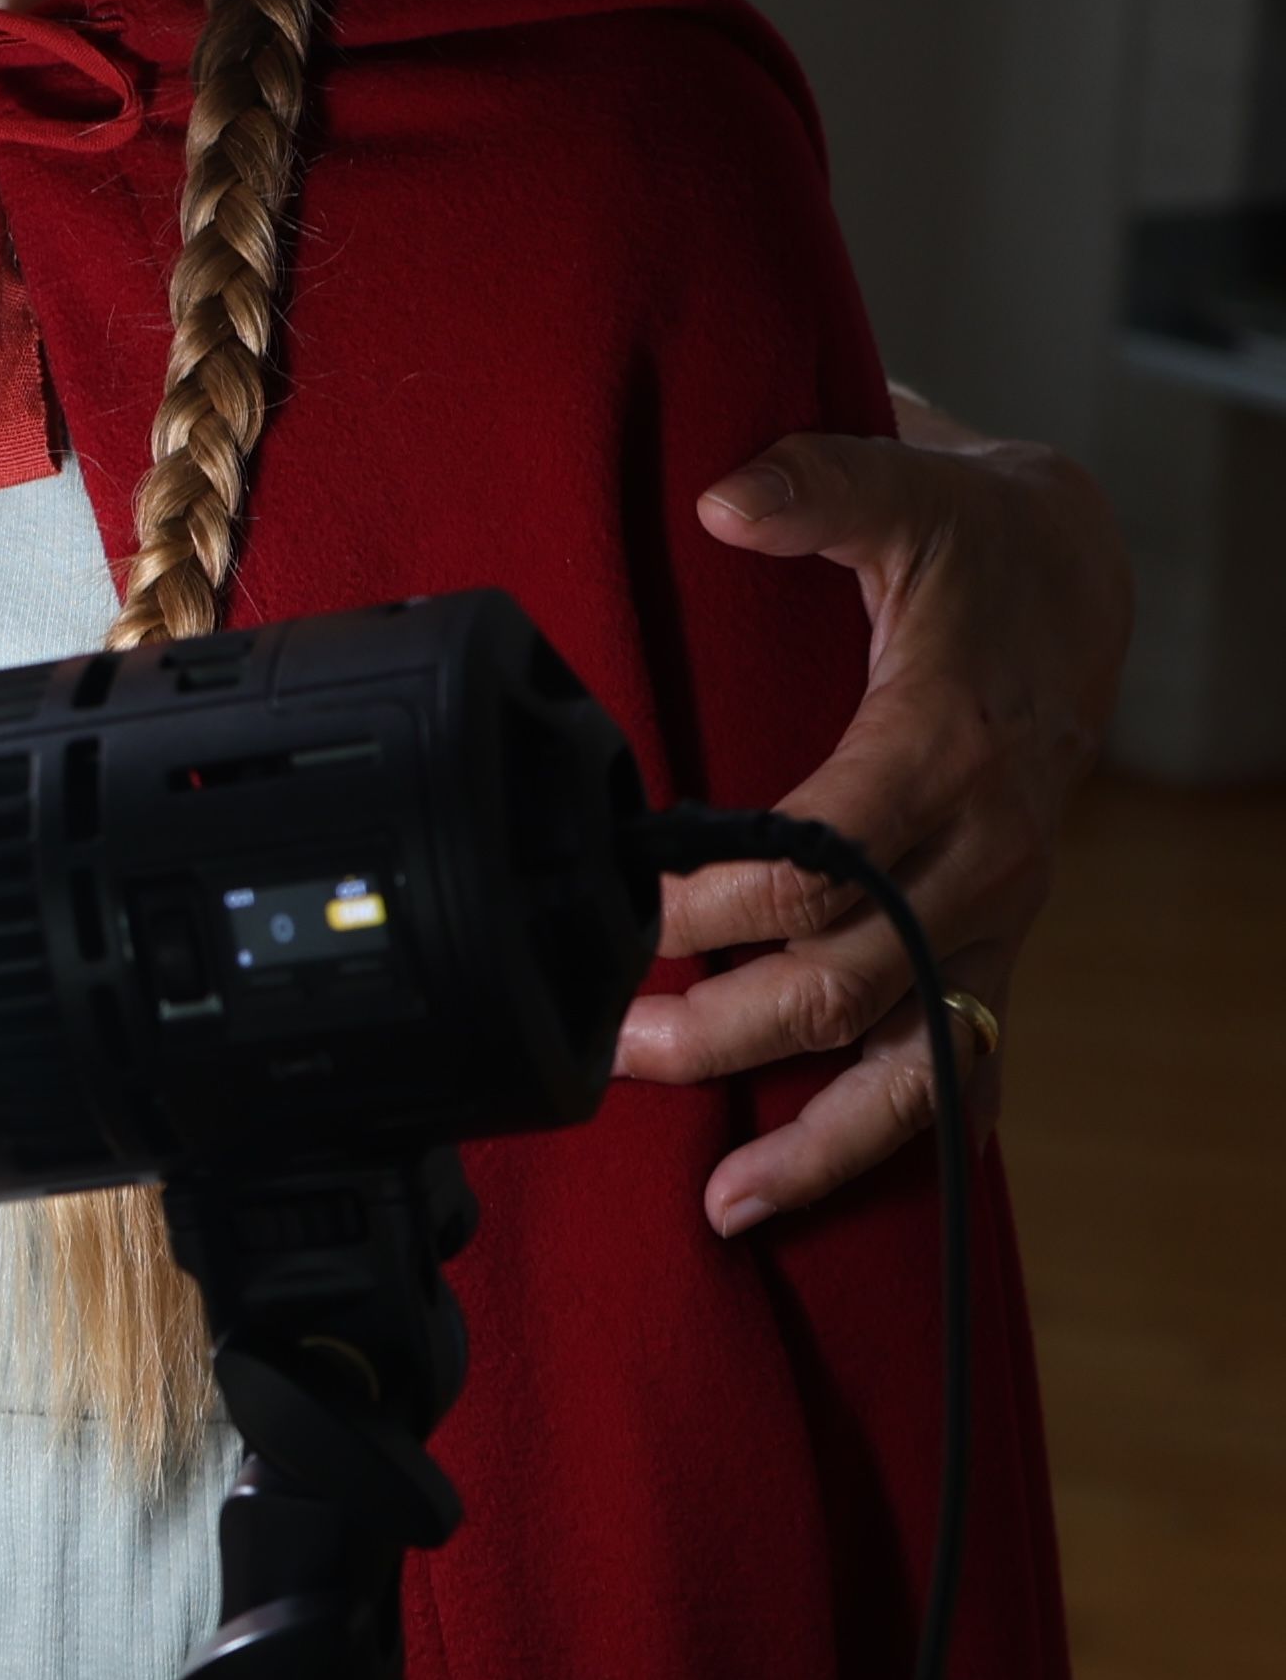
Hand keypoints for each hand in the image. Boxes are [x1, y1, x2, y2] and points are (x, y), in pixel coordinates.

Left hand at [616, 394, 1131, 1231]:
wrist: (1073, 584)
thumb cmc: (970, 540)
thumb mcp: (904, 484)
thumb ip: (814, 486)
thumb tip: (724, 498)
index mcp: (942, 750)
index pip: (822, 856)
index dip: (715, 896)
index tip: (615, 909)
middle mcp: (979, 854)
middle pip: (849, 977)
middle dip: (725, 1027)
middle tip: (606, 1043)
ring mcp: (994, 915)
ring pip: (919, 1060)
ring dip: (816, 1132)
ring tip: (721, 1195)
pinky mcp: (989, 944)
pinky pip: (965, 1070)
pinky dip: (897, 1140)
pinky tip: (818, 1189)